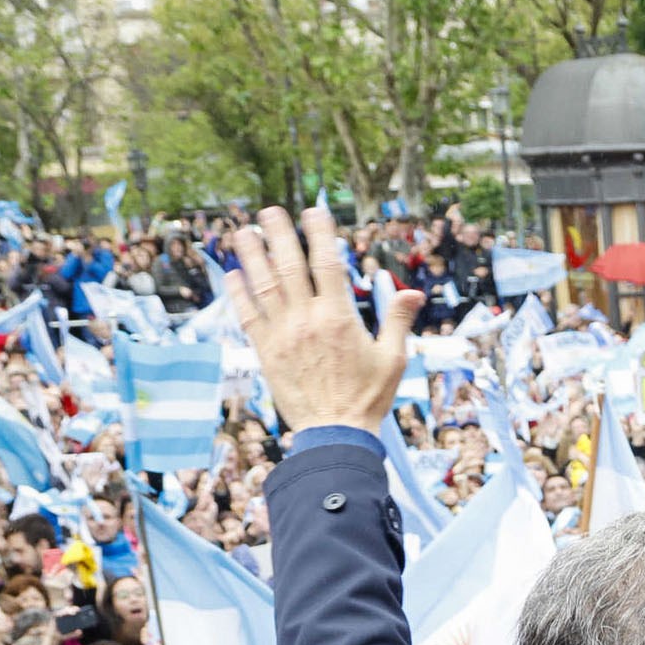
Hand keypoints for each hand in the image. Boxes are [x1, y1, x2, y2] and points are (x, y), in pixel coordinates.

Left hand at [223, 207, 420, 434]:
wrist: (335, 433)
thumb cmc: (367, 397)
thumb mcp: (393, 358)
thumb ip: (398, 321)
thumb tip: (411, 292)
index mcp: (339, 317)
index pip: (327, 264)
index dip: (319, 234)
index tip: (314, 212)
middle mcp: (307, 320)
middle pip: (289, 266)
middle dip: (279, 235)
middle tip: (269, 211)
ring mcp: (283, 335)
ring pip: (263, 285)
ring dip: (252, 256)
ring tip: (242, 232)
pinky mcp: (267, 352)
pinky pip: (248, 316)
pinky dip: (238, 294)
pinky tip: (233, 275)